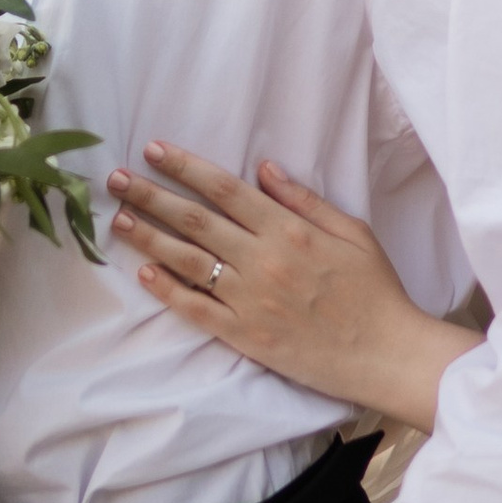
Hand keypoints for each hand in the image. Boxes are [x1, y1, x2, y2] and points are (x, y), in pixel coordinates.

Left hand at [108, 142, 481, 437]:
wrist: (386, 353)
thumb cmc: (375, 290)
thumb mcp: (352, 232)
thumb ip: (304, 200)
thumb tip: (263, 168)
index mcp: (288, 230)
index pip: (225, 189)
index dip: (185, 167)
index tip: (154, 149)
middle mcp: (262, 260)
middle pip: (195, 220)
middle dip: (151, 195)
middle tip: (115, 179)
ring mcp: (250, 300)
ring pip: (187, 261)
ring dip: (149, 237)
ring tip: (118, 220)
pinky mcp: (245, 336)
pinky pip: (197, 310)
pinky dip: (168, 291)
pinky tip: (144, 273)